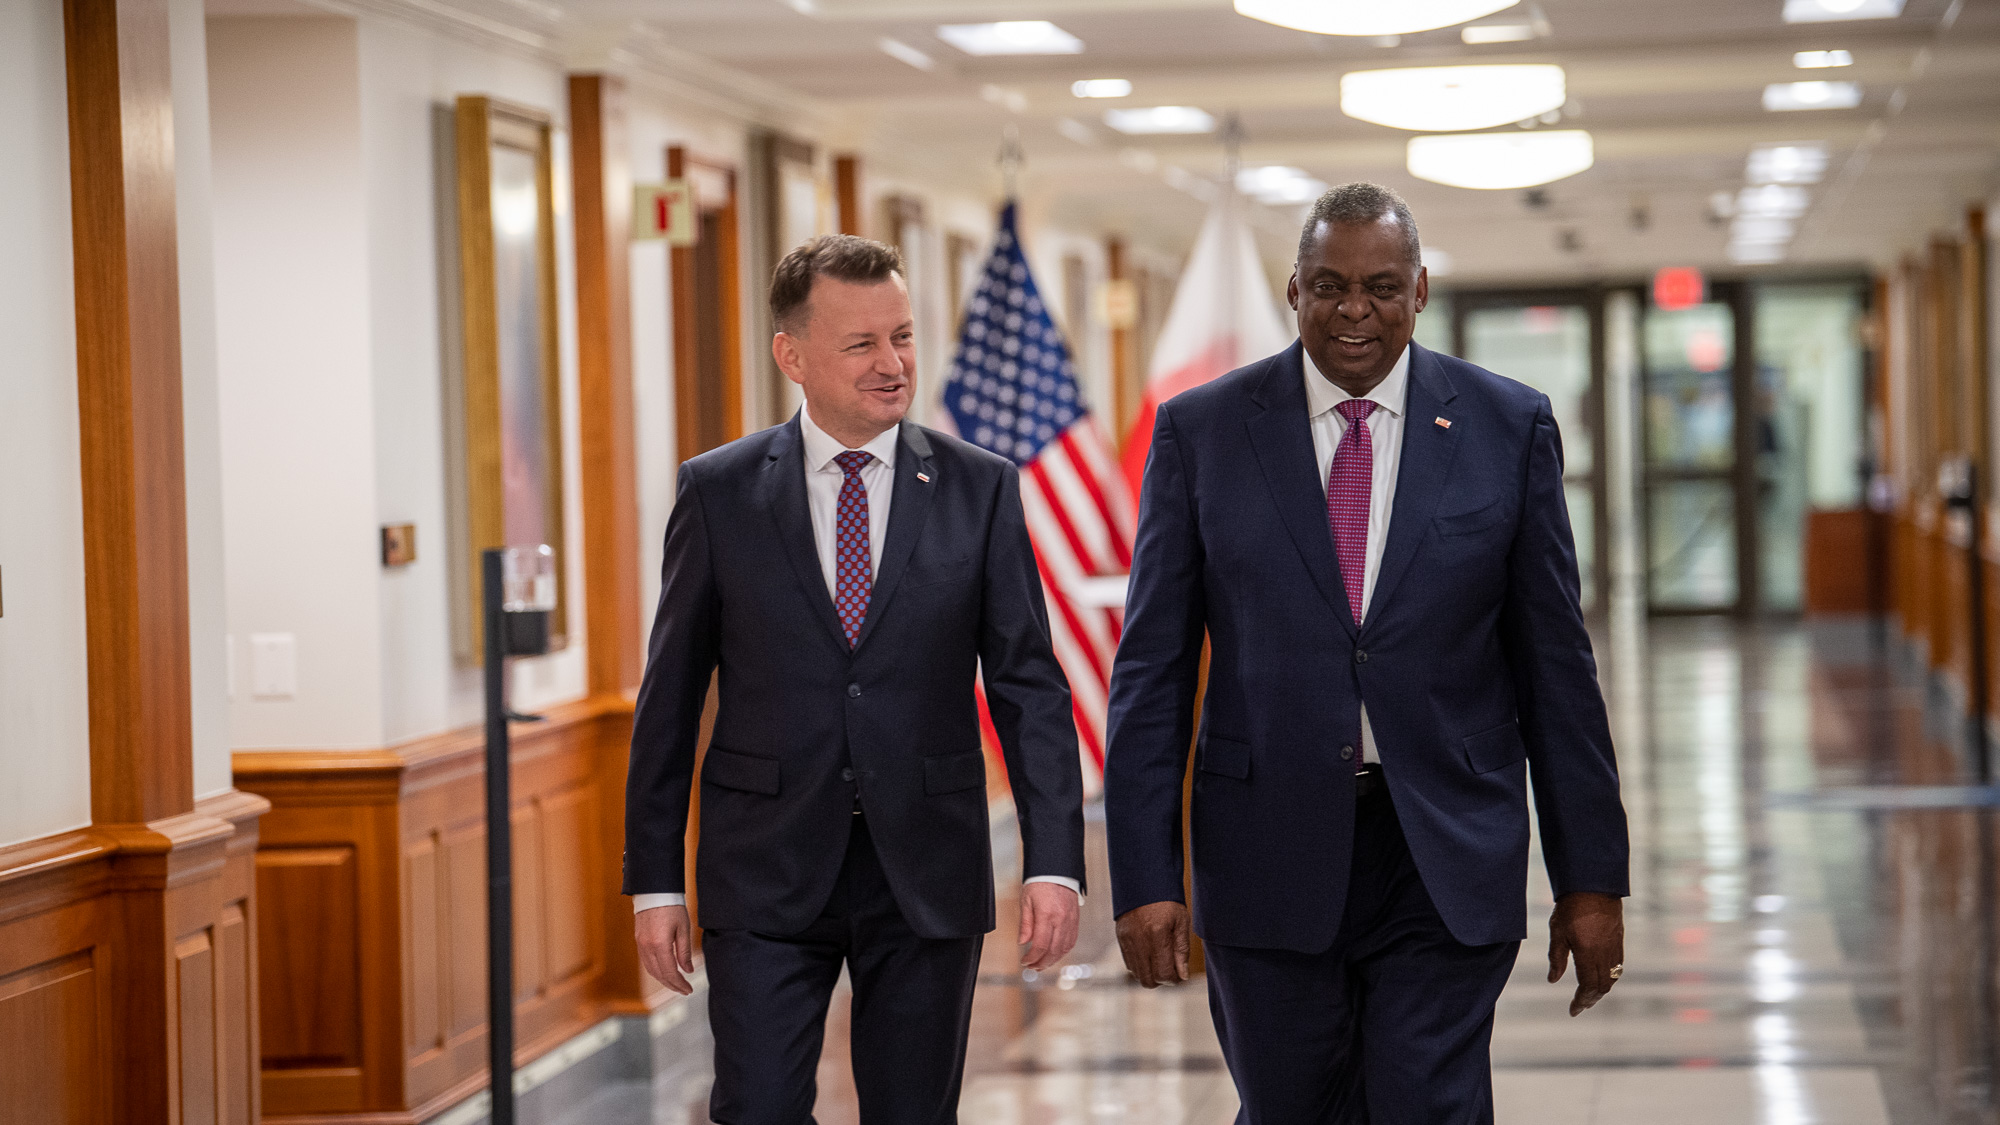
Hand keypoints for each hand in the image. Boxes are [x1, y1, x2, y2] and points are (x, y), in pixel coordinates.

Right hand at [635, 904, 695, 995]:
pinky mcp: (638, 940)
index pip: (670, 972)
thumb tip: (688, 970)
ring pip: (651, 970)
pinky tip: (664, 971)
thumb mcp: (683, 928)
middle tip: (684, 990)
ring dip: (663, 980)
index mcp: (660, 944)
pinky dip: (656, 970)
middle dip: (672, 985)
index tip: (688, 990)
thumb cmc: (672, 906)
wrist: (655, 890)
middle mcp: (647, 947)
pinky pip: (646, 962)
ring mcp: (640, 944)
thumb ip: (685, 952)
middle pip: (659, 975)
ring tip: (675, 983)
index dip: (679, 984)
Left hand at [1019, 882, 1080, 970]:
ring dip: (1053, 960)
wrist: (1057, 869)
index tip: (1024, 961)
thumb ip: (1025, 924)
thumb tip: (1023, 942)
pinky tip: (1054, 953)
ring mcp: (1071, 921)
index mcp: (1047, 915)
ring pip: (1064, 948)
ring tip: (1042, 964)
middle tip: (1032, 967)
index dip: (1032, 958)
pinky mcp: (1076, 920)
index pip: (1041, 945)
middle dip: (1042, 963)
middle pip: (1054, 951)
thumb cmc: (1040, 882)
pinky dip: (1063, 951)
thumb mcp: (1026, 901)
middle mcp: (1061, 920)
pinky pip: (1071, 941)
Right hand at [1115, 900, 1189, 987]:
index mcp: (1157, 934)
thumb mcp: (1182, 922)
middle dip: (1162, 980)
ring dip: (1151, 974)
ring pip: (1137, 975)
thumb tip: (1183, 975)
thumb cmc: (1167, 901)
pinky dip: (1141, 966)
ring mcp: (1127, 940)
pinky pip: (1129, 964)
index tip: (1181, 974)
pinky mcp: (1120, 939)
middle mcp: (1140, 940)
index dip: (1174, 979)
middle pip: (1149, 980)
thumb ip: (1182, 950)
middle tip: (1171, 969)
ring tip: (1161, 961)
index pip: (1164, 974)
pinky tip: (1150, 954)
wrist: (1144, 882)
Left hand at [1548, 891, 1623, 1015]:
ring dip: (1601, 990)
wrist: (1593, 885)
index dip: (1581, 1001)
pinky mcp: (1619, 940)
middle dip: (1591, 999)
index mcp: (1588, 953)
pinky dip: (1610, 977)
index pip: (1587, 986)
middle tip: (1580, 1005)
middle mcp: (1604, 953)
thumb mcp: (1557, 932)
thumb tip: (1552, 980)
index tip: (1573, 1010)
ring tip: (1589, 995)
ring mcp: (1614, 947)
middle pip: (1602, 986)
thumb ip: (1556, 958)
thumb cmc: (1570, 907)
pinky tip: (1600, 978)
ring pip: (1612, 978)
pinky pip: (1618, 966)